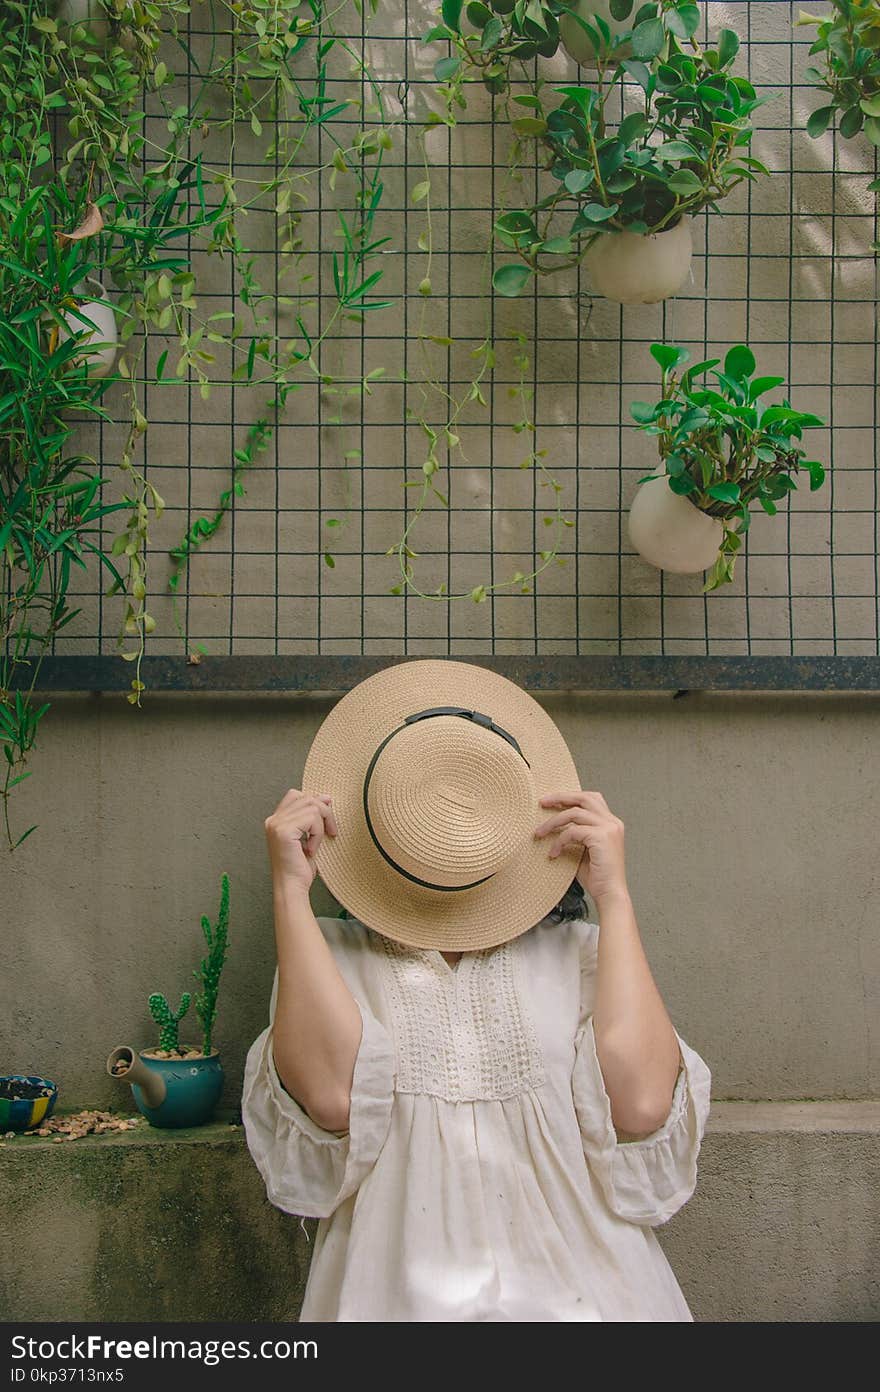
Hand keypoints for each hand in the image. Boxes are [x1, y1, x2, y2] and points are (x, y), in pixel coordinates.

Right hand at [264, 789, 337, 894]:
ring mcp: (277, 824)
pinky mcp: (284, 831)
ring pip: (312, 806)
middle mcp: (273, 820)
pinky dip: (317, 834)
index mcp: (275, 820)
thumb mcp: (309, 837)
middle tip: (331, 832)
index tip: (325, 818)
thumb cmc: (300, 867)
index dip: (314, 802)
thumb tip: (325, 797)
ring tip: (317, 844)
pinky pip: (312, 819)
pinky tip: (312, 849)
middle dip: (324, 812)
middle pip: (306, 798)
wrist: (292, 887)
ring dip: (322, 825)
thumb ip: (313, 817)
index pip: (296, 795)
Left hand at [534, 790, 627, 905]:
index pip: (590, 799)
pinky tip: (553, 853)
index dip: (570, 797)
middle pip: (584, 797)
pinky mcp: (602, 837)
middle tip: (542, 802)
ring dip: (553, 822)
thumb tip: (552, 828)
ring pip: (574, 813)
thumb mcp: (583, 851)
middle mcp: (612, 822)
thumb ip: (574, 836)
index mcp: (611, 823)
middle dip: (561, 797)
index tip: (551, 802)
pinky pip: (573, 831)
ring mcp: (609, 828)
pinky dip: (559, 841)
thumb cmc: (597, 877)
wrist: (610, 894)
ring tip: (539, 833)